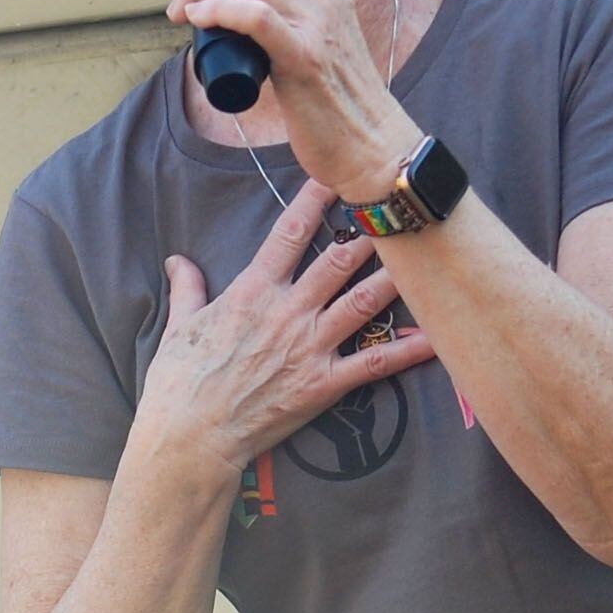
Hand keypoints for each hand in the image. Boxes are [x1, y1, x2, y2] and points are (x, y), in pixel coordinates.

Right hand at [138, 179, 437, 476]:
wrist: (192, 436)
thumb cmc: (180, 382)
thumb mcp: (179, 327)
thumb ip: (187, 289)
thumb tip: (177, 260)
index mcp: (252, 292)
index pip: (290, 233)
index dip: (315, 200)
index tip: (336, 176)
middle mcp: (288, 312)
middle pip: (339, 260)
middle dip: (369, 232)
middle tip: (393, 209)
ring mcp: (310, 347)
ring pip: (364, 302)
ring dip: (394, 277)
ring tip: (421, 256)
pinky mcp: (324, 384)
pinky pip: (374, 364)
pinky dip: (407, 350)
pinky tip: (435, 337)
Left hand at [164, 0, 421, 196]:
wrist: (372, 144)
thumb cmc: (335, 99)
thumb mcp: (314, 39)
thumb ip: (284, 16)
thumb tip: (230, 8)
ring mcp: (315, 22)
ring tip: (179, 9)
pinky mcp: (303, 56)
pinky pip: (252, 15)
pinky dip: (215, 10)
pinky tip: (197, 20)